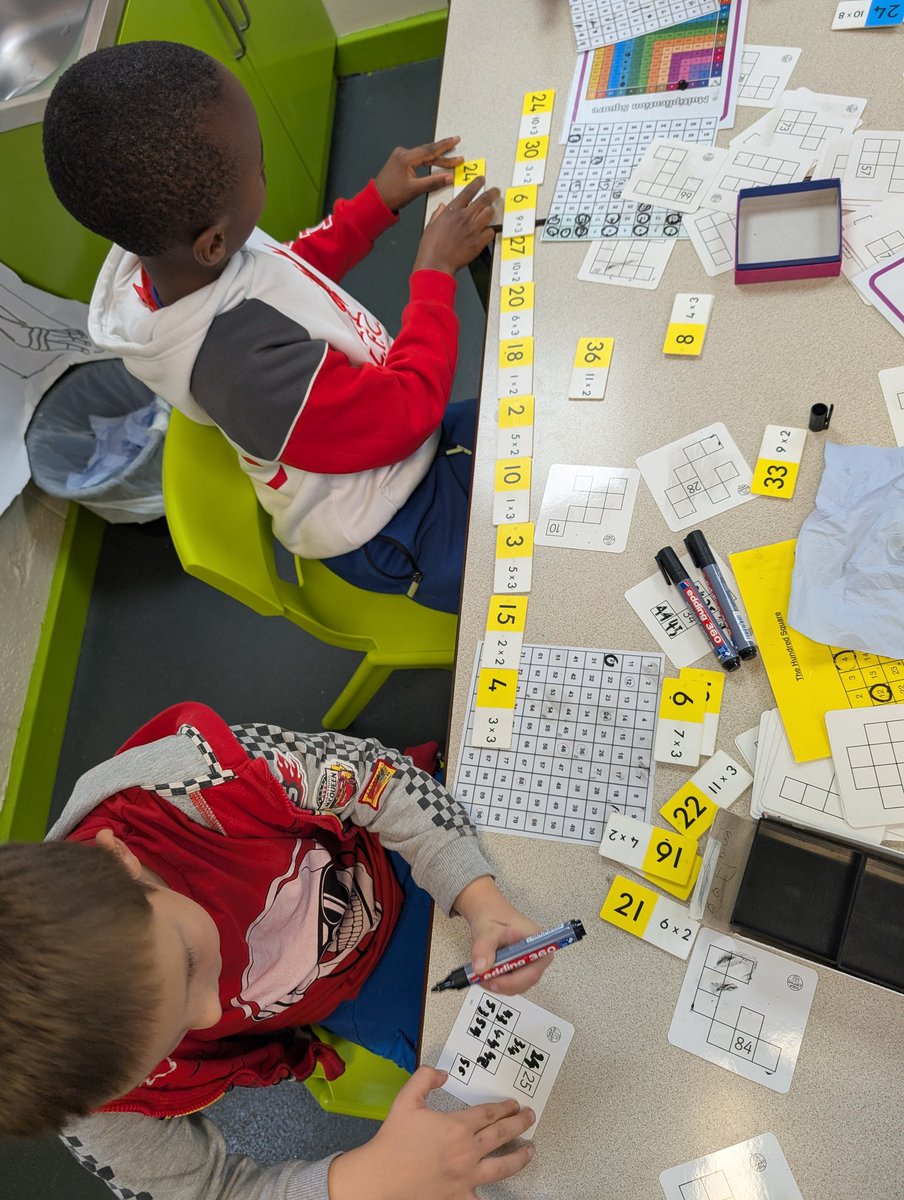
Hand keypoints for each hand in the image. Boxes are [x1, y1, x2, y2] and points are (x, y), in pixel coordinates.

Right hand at [327, 1066, 534, 1199]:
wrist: (380, 1178)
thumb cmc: (393, 1140)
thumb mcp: (407, 1099)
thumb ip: (425, 1078)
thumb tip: (442, 1073)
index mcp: (457, 1127)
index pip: (489, 1113)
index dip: (505, 1107)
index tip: (514, 1105)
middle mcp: (467, 1151)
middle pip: (502, 1135)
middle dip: (519, 1124)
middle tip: (529, 1118)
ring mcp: (466, 1177)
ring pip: (503, 1167)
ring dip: (520, 1157)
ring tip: (530, 1151)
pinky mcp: (459, 1197)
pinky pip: (482, 1198)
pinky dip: (491, 1195)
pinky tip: (500, 1192)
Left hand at [374, 137, 464, 210]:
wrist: (377, 200)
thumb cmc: (392, 195)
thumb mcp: (415, 189)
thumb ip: (433, 182)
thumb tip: (448, 177)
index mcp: (406, 158)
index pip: (430, 150)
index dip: (445, 146)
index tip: (455, 140)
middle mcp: (403, 154)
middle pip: (428, 152)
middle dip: (444, 152)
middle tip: (457, 150)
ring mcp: (401, 157)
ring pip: (423, 155)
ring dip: (437, 158)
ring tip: (450, 159)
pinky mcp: (400, 162)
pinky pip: (418, 159)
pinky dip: (428, 161)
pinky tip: (435, 161)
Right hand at [413, 178, 499, 275]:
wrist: (436, 264)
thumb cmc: (431, 248)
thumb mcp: (430, 226)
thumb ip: (438, 215)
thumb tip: (441, 208)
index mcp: (452, 211)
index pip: (468, 191)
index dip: (477, 183)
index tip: (481, 180)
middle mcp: (464, 218)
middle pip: (484, 199)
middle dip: (493, 193)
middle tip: (496, 192)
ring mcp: (473, 230)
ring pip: (489, 213)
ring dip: (491, 211)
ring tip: (491, 211)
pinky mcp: (478, 243)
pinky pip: (490, 232)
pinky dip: (490, 231)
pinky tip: (486, 232)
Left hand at [453, 876, 551, 996]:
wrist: (489, 911)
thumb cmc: (494, 915)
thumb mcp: (487, 929)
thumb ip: (483, 947)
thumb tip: (481, 968)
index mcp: (539, 944)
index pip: (532, 973)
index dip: (512, 981)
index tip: (493, 980)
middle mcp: (538, 956)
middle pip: (524, 983)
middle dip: (502, 984)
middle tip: (482, 977)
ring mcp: (529, 963)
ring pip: (516, 986)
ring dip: (498, 983)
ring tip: (482, 972)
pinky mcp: (520, 968)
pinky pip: (510, 983)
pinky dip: (497, 981)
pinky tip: (486, 972)